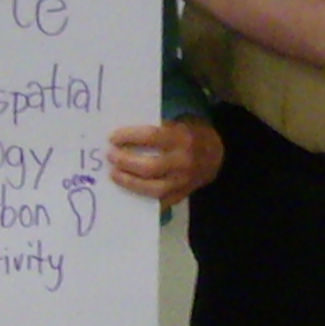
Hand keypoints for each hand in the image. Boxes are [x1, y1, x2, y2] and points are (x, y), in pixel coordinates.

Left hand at [106, 116, 222, 203]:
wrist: (214, 156)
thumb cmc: (189, 135)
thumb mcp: (178, 124)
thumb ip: (156, 130)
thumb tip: (123, 137)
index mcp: (182, 138)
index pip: (151, 137)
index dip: (129, 137)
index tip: (112, 138)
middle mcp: (183, 162)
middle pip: (149, 167)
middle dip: (125, 162)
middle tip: (110, 156)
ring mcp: (183, 182)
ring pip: (152, 189)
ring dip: (129, 182)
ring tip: (114, 174)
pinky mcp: (180, 196)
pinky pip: (157, 201)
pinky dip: (140, 197)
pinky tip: (126, 191)